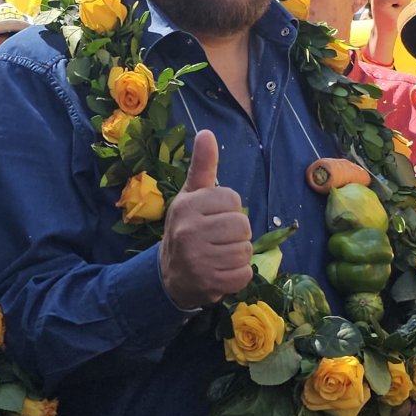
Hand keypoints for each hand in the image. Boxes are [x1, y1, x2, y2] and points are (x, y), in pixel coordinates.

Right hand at [159, 130, 252, 308]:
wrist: (170, 275)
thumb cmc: (187, 227)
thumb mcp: (191, 195)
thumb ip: (202, 166)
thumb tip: (206, 133)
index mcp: (187, 206)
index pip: (233, 200)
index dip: (230, 209)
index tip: (214, 217)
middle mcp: (189, 231)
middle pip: (243, 226)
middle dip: (237, 234)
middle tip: (219, 239)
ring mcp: (198, 260)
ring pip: (245, 251)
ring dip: (238, 255)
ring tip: (218, 255)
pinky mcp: (209, 283)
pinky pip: (244, 274)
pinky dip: (238, 275)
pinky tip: (221, 271)